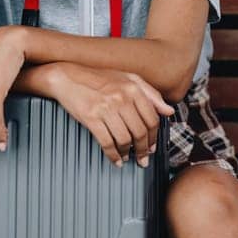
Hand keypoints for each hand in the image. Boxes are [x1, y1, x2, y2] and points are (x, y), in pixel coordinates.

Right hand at [49, 64, 174, 167]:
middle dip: (144, 149)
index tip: (152, 146)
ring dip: (128, 153)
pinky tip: (116, 160)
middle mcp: (122, 97)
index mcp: (133, 88)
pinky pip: (107, 142)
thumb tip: (169, 111)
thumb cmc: (99, 78)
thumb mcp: (128, 79)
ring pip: (125, 139)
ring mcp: (106, 108)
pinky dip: (113, 155)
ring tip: (128, 158)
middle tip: (143, 159)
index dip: (154, 136)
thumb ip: (151, 94)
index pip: (151, 118)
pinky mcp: (91, 118)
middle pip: (140, 131)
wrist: (68, 77)